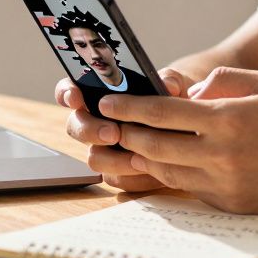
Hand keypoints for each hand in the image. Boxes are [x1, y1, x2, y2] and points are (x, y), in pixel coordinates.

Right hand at [55, 67, 197, 191]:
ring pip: (94, 158)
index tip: (76, 97)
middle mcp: (97, 122)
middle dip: (90, 130)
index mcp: (102, 95)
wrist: (190, 127)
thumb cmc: (175, 98)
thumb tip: (167, 84)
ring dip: (112, 159)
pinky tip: (150, 171)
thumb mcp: (175, 84)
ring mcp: (106, 149)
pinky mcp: (121, 171)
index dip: (67, 93)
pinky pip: (116, 178)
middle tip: (113, 132)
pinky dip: (132, 176)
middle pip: (76, 127)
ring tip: (136, 156)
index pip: (71, 90)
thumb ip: (170, 79)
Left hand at [100, 67, 257, 213]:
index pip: (162, 113)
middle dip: (128, 134)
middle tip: (111, 123)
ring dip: (146, 157)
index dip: (129, 107)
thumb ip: (221, 80)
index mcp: (228, 119)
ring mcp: (226, 184)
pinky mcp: (233, 205)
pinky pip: (192, 188)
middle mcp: (222, 155)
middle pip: (154, 146)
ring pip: (168, 172)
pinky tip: (170, 160)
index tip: (108, 102)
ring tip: (133, 142)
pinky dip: (176, 173)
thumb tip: (187, 93)